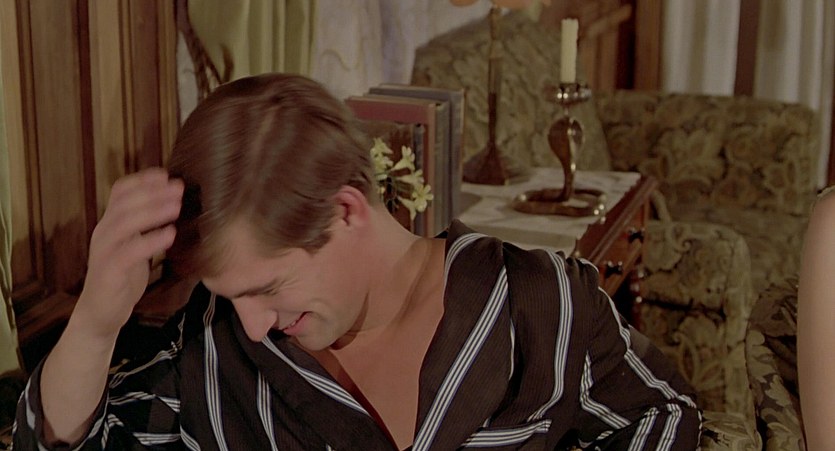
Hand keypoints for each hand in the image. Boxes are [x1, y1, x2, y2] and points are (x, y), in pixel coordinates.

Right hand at [75, 168, 182, 337]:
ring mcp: (104, 251)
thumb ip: (146, 228)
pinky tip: (170, 235)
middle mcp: (104, 233)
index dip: (141, 180)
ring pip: (125, 222)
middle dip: (152, 192)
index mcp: (110, 224)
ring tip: (177, 205)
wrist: (101, 314)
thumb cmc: (122, 278)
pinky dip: (151, 240)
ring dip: (153, 211)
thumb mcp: (135, 247)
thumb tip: (172, 206)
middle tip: (178, 187)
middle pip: (124, 202)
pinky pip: (130, 251)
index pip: (120, 192)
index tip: (166, 174)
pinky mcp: (110, 270)